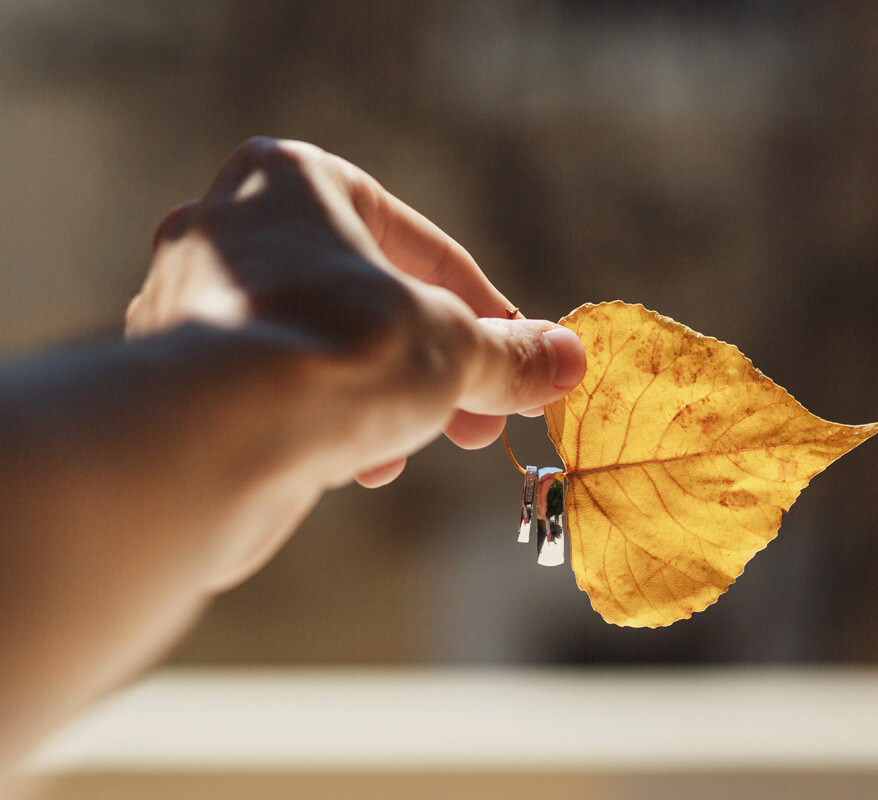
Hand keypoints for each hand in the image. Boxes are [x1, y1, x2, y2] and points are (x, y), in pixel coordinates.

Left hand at [127, 138, 585, 488]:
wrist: (214, 440)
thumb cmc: (338, 353)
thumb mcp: (455, 347)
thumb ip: (510, 353)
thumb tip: (570, 361)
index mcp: (291, 178)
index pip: (418, 245)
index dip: (487, 311)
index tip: (522, 361)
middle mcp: (227, 226)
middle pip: (367, 301)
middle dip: (432, 367)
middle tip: (480, 420)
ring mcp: (190, 301)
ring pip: (320, 349)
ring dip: (379, 399)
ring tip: (408, 447)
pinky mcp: (174, 374)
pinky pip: (273, 390)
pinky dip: (321, 421)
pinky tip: (354, 465)